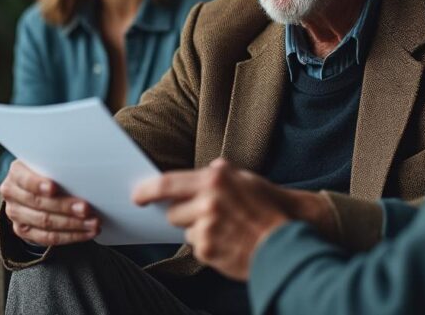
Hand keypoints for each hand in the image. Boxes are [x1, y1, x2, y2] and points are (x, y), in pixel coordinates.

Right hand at [0, 159, 99, 245]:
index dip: (38, 185)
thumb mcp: (47, 164)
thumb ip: (58, 168)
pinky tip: (86, 233)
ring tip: (93, 223)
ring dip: (73, 224)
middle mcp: (12, 194)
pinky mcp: (23, 231)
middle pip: (38, 203)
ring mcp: (15, 214)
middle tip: (86, 209)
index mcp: (16, 173)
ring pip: (45, 223)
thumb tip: (83, 174)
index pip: (25, 180)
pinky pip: (48, 238)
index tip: (54, 188)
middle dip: (65, 207)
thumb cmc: (46, 171)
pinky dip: (70, 236)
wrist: (31, 188)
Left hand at [133, 158, 333, 279]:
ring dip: (198, 231)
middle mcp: (208, 202)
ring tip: (225, 229)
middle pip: (173, 212)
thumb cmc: (268, 206)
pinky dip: (209, 246)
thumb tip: (198, 171)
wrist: (287, 240)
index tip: (136, 196)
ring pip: (185, 231)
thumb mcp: (245, 178)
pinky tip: (228, 242)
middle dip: (185, 214)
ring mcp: (206, 228)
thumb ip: (219, 173)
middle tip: (209, 215)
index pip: (167, 183)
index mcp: (215, 179)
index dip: (147, 190)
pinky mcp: (208, 251)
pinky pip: (196, 247)